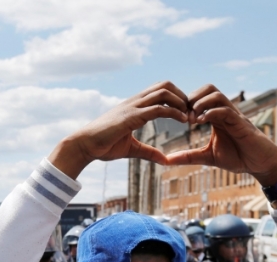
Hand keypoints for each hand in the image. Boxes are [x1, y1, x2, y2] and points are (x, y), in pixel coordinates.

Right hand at [49, 81, 188, 178]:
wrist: (85, 145)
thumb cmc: (103, 146)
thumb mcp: (131, 149)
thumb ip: (149, 153)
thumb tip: (165, 161)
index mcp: (134, 106)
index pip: (160, 91)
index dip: (175, 98)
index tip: (186, 112)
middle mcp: (135, 102)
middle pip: (165, 85)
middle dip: (182, 95)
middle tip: (191, 111)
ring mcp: (133, 107)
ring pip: (164, 92)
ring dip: (180, 101)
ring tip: (190, 115)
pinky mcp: (131, 117)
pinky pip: (158, 109)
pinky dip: (174, 112)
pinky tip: (183, 120)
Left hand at [164, 84, 276, 186]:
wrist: (260, 164)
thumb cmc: (238, 158)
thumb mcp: (207, 157)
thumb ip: (188, 156)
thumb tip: (166, 160)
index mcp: (216, 116)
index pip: (199, 98)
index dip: (185, 104)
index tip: (175, 117)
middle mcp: (225, 111)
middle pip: (208, 88)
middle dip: (192, 98)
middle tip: (184, 116)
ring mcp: (234, 115)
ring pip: (216, 94)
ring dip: (201, 103)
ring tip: (192, 119)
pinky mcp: (241, 124)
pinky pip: (226, 110)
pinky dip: (212, 112)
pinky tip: (201, 122)